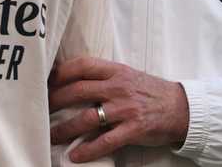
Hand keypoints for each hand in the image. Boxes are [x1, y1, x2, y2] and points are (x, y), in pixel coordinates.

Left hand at [49, 56, 189, 162]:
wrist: (181, 107)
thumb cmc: (150, 91)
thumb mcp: (127, 75)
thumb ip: (103, 76)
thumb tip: (73, 81)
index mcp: (115, 71)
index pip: (81, 66)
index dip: (60, 73)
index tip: (45, 81)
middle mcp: (118, 87)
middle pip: (77, 91)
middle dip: (54, 101)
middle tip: (40, 109)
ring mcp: (125, 108)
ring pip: (87, 118)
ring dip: (65, 129)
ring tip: (50, 136)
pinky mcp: (133, 129)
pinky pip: (106, 141)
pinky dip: (88, 149)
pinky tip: (75, 155)